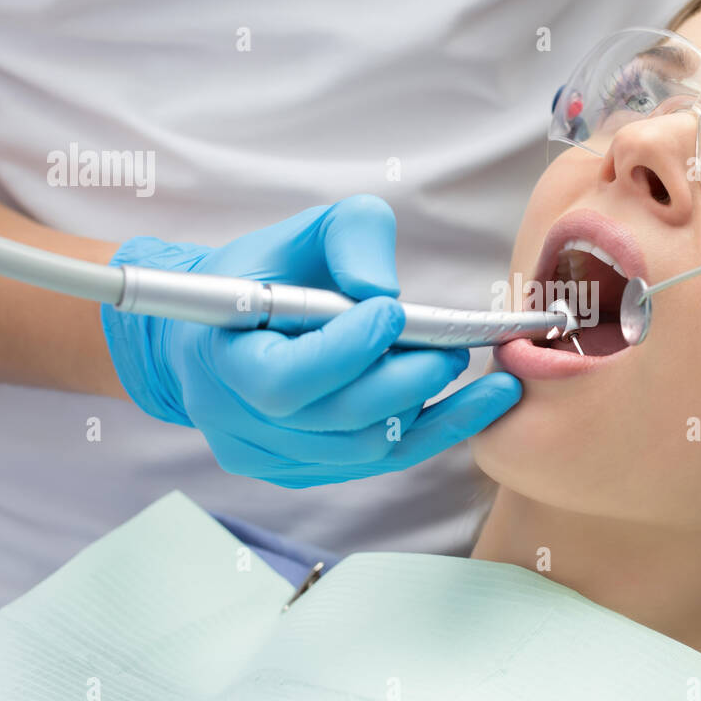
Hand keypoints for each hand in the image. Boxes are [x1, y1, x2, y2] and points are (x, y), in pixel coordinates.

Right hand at [101, 196, 520, 485]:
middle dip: (404, 381)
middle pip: (335, 420)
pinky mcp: (305, 470)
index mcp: (221, 358)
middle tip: (452, 349)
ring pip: (363, 448)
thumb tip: (382, 289)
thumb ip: (349, 236)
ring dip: (425, 408)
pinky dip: (433, 431)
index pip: (284, 380)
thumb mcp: (304, 230)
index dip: (345, 352)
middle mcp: (238, 420)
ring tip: (461, 364)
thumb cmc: (269, 272)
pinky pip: (378, 462)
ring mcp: (271, 455)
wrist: (228, 329)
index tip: (393, 312)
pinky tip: (479, 403)